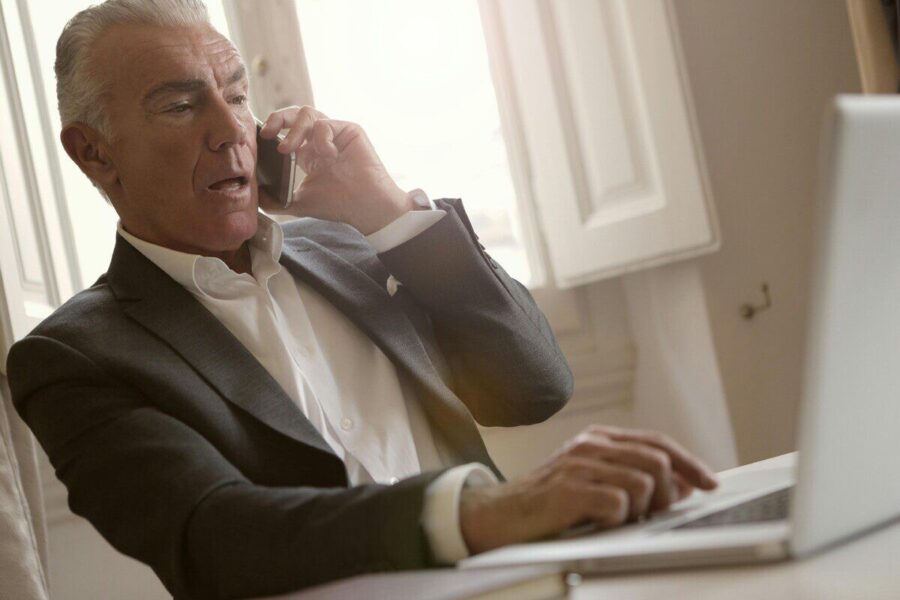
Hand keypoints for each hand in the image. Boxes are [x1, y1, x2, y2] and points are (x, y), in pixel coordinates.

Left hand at [256, 105, 414, 233]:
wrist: (365, 207)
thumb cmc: (337, 205)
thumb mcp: (298, 202)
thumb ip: (276, 200)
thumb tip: (254, 197)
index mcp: (310, 153)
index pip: (286, 131)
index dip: (272, 129)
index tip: (260, 139)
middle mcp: (321, 140)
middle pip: (294, 114)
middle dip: (277, 118)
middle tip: (267, 133)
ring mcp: (335, 133)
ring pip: (307, 113)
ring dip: (294, 130)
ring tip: (289, 150)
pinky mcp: (349, 129)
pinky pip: (324, 123)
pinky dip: (320, 139)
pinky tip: (328, 157)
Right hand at [459, 425, 718, 553]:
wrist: (497, 517)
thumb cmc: (546, 505)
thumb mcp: (592, 484)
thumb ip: (631, 477)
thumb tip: (681, 484)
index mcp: (597, 440)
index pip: (657, 442)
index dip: (688, 462)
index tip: (710, 483)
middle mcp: (589, 445)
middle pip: (657, 460)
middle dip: (668, 494)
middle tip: (655, 515)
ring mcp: (578, 464)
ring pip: (644, 482)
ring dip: (641, 510)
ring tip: (618, 520)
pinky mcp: (569, 489)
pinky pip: (619, 503)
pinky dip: (618, 520)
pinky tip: (599, 523)